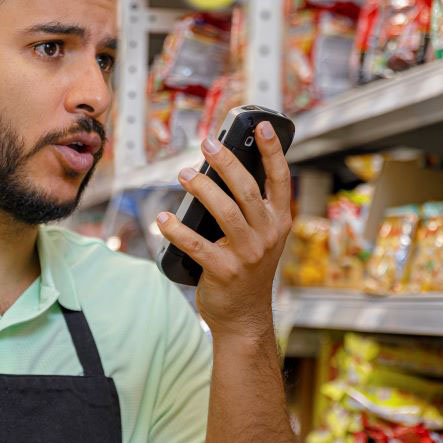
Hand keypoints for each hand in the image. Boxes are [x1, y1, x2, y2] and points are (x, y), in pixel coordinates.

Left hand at [156, 121, 291, 334]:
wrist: (244, 317)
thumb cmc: (247, 267)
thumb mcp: (260, 236)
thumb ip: (250, 208)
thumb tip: (219, 168)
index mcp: (279, 221)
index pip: (280, 178)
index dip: (272, 150)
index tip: (260, 126)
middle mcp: (267, 235)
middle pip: (246, 189)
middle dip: (225, 162)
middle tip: (207, 143)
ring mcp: (248, 254)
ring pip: (225, 211)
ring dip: (201, 189)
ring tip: (184, 175)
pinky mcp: (224, 271)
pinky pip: (196, 245)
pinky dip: (176, 230)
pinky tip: (163, 219)